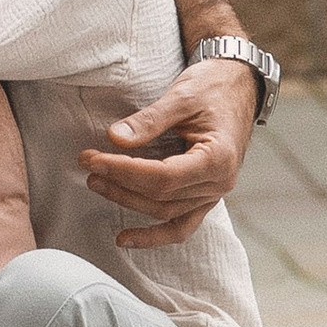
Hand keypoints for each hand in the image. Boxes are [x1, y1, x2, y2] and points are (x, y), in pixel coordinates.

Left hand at [77, 56, 258, 242]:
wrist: (238, 87)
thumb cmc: (214, 88)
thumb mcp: (181, 96)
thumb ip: (149, 119)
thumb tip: (115, 138)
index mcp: (218, 159)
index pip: (162, 177)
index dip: (124, 171)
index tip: (93, 160)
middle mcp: (219, 183)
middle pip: (160, 197)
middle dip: (119, 183)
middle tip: (88, 165)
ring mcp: (213, 194)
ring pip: (165, 212)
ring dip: (128, 202)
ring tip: (96, 183)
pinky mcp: (204, 196)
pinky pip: (180, 225)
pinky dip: (153, 235)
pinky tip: (125, 239)